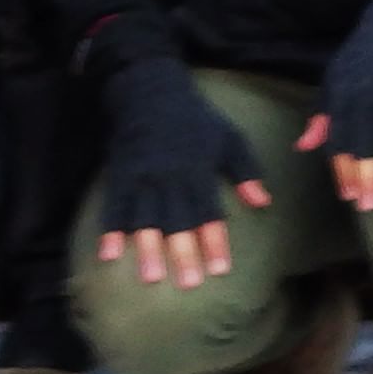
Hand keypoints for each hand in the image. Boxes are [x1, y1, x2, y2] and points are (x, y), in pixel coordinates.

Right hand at [93, 54, 268, 287]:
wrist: (150, 88)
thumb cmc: (195, 118)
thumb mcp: (228, 138)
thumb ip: (245, 171)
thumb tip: (263, 202)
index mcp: (198, 169)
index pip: (208, 210)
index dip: (214, 240)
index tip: (220, 270)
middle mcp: (170, 175)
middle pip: (177, 219)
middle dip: (184, 252)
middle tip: (189, 284)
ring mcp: (142, 176)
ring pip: (145, 217)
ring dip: (148, 248)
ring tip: (151, 278)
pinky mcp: (121, 174)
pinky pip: (114, 206)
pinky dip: (111, 230)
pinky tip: (109, 255)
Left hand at [301, 0, 372, 210]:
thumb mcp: (339, 76)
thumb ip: (323, 113)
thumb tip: (303, 146)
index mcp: (342, 93)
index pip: (337, 138)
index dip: (342, 169)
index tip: (349, 198)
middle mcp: (364, 90)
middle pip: (362, 140)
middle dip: (364, 175)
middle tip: (371, 206)